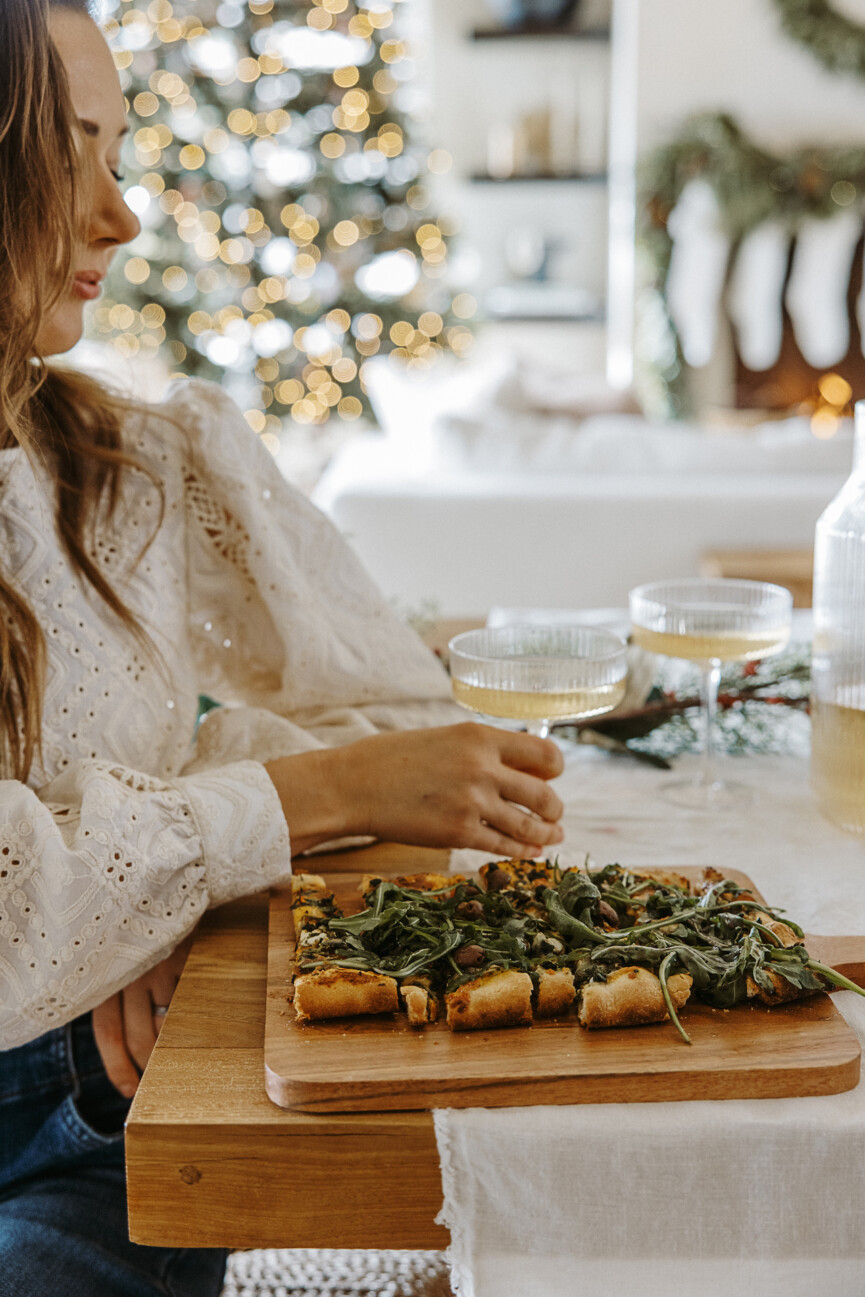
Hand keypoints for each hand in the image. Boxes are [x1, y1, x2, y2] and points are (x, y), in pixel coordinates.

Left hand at [92, 935, 192, 1097]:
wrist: (175, 881)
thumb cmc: (147, 924)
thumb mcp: (127, 955)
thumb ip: (125, 986)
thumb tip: (138, 1034)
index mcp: (108, 974)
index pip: (107, 1031)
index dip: (116, 1066)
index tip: (128, 1090)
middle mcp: (129, 973)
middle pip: (139, 1036)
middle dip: (148, 1065)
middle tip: (156, 1083)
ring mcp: (159, 966)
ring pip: (168, 1021)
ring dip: (176, 1042)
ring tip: (184, 1054)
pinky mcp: (185, 957)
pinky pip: (191, 998)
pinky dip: (197, 1014)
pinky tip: (203, 1018)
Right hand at [266, 722, 564, 857]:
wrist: (352, 785)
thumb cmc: (391, 759)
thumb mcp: (443, 738)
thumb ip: (480, 750)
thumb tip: (518, 767)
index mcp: (480, 736)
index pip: (544, 752)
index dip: (554, 768)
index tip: (553, 777)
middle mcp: (483, 767)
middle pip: (543, 793)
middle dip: (554, 807)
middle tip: (555, 814)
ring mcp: (473, 802)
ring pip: (529, 824)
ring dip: (546, 833)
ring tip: (552, 835)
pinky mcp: (459, 833)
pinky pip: (504, 845)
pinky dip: (522, 851)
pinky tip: (530, 852)